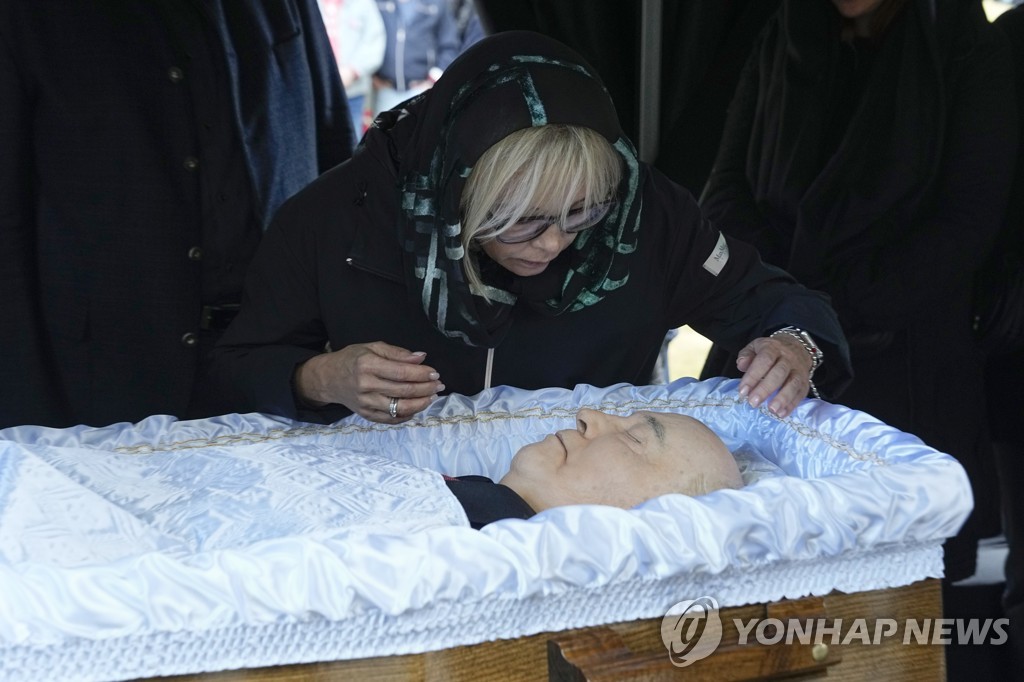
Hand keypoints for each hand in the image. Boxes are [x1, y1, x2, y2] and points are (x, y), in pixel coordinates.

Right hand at [294, 342, 444, 422]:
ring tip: (432, 397)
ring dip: (420, 404)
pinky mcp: (365, 415)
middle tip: (439, 385)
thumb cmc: (352, 359)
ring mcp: (365, 403)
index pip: (401, 372)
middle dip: (426, 388)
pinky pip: (390, 419)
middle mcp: (366, 385)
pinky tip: (417, 408)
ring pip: (399, 408)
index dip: (422, 374)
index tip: (435, 373)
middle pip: (403, 391)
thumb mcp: (372, 347)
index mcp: (368, 365)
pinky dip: (406, 416)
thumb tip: (421, 357)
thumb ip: (397, 353)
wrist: (328, 378)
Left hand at [735, 335, 812, 417]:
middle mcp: (788, 358)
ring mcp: (799, 370)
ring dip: (783, 398)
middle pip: (778, 373)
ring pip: (793, 383)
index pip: (764, 361)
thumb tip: (741, 366)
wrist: (797, 347)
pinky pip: (801, 393)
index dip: (753, 376)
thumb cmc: (770, 351)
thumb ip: (746, 355)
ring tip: (772, 410)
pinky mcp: (805, 382)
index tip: (743, 391)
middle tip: (753, 403)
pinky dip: (792, 405)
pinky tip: (782, 413)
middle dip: (765, 389)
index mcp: (772, 348)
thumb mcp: (755, 347)